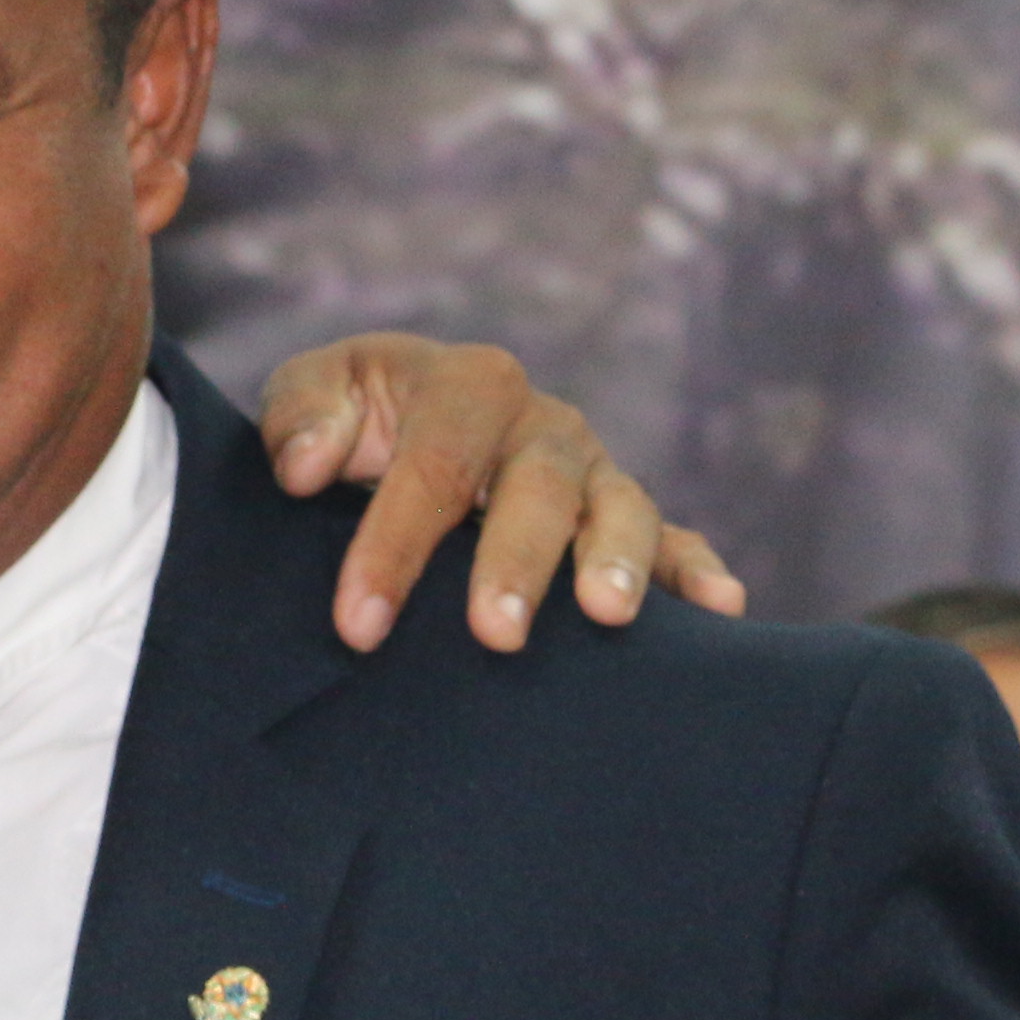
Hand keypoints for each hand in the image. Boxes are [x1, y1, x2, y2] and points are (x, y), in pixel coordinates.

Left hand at [252, 335, 748, 654]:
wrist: (399, 430)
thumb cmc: (351, 422)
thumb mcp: (312, 397)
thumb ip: (299, 416)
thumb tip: (305, 467)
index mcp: (467, 385)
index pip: (433, 466)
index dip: (394, 545)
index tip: (359, 624)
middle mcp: (543, 425)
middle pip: (538, 488)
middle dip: (515, 562)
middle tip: (495, 634)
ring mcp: (593, 474)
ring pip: (620, 508)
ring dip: (618, 560)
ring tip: (609, 614)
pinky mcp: (624, 521)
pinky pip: (676, 542)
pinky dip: (697, 573)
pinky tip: (720, 611)